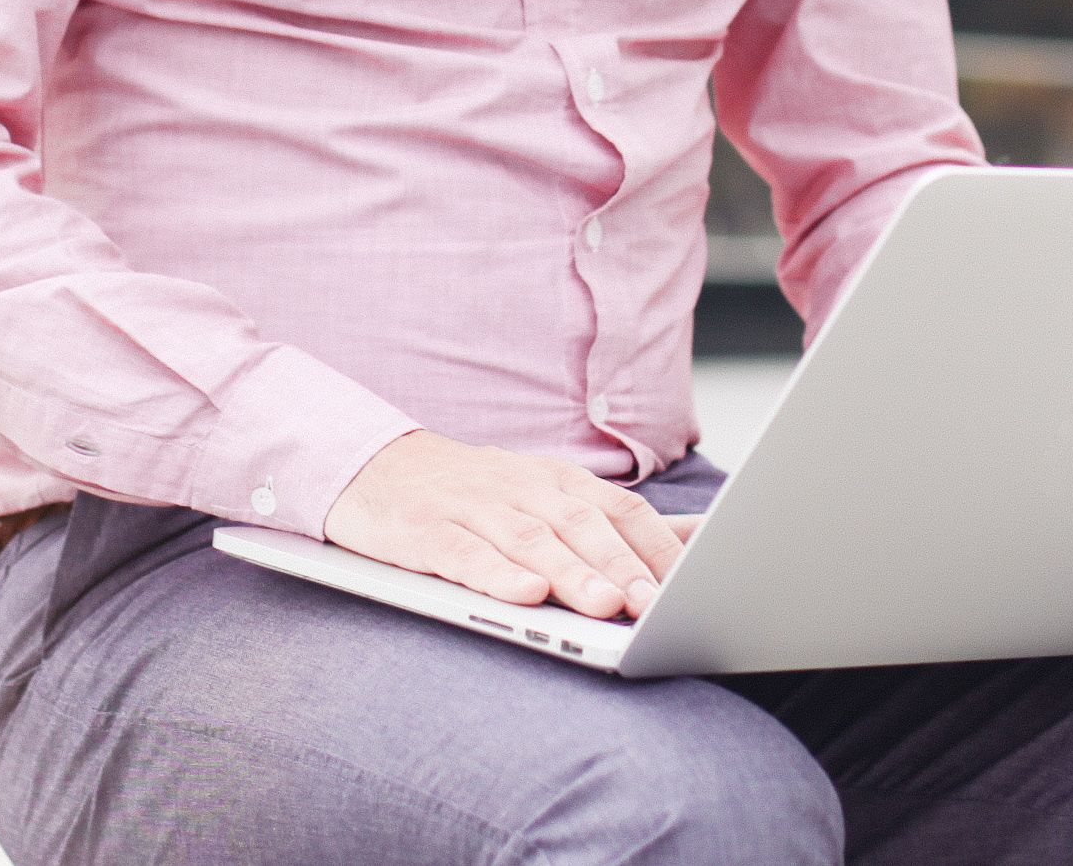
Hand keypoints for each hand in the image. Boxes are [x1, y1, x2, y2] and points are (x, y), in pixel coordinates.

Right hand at [322, 430, 690, 619]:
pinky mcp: (426, 531)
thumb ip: (616, 521)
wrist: (376, 467)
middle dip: (621, 564)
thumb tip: (696, 538)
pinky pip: (466, 554)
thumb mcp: (548, 495)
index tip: (690, 586)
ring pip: (531, 540)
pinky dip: (497, 574)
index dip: (655, 548)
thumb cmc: (477, 494)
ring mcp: (473, 508)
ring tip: (604, 606)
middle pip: (581, 524)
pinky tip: (525, 594)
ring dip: (572, 573)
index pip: (619, 510)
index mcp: (557, 480)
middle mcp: (521, 488)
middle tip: (652, 604)